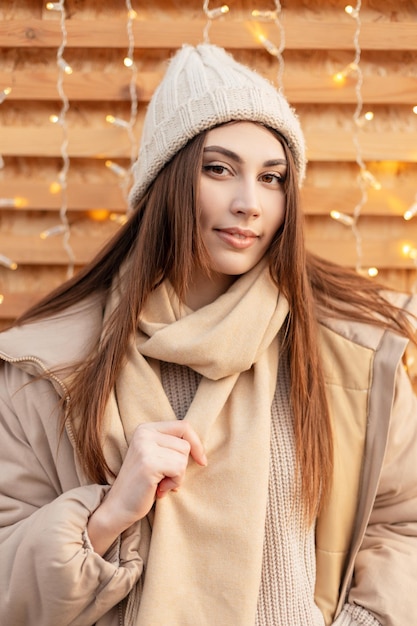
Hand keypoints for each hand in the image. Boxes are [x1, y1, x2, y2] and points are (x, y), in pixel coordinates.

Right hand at [87, 421, 206, 554]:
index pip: (183, 426)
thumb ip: (171, 445)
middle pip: (185, 444)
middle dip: (181, 465)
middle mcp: (144, 433)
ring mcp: (145, 447)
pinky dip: (174, 483)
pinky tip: (159, 489)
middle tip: (164, 478)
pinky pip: (179, 469)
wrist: (119, 507)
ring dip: (178, 476)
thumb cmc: (142, 484)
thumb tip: (200, 446)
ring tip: (160, 483)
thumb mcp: (156, 456)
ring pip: (183, 458)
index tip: (201, 460)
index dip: (196, 443)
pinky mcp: (149, 464)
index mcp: (145, 428)